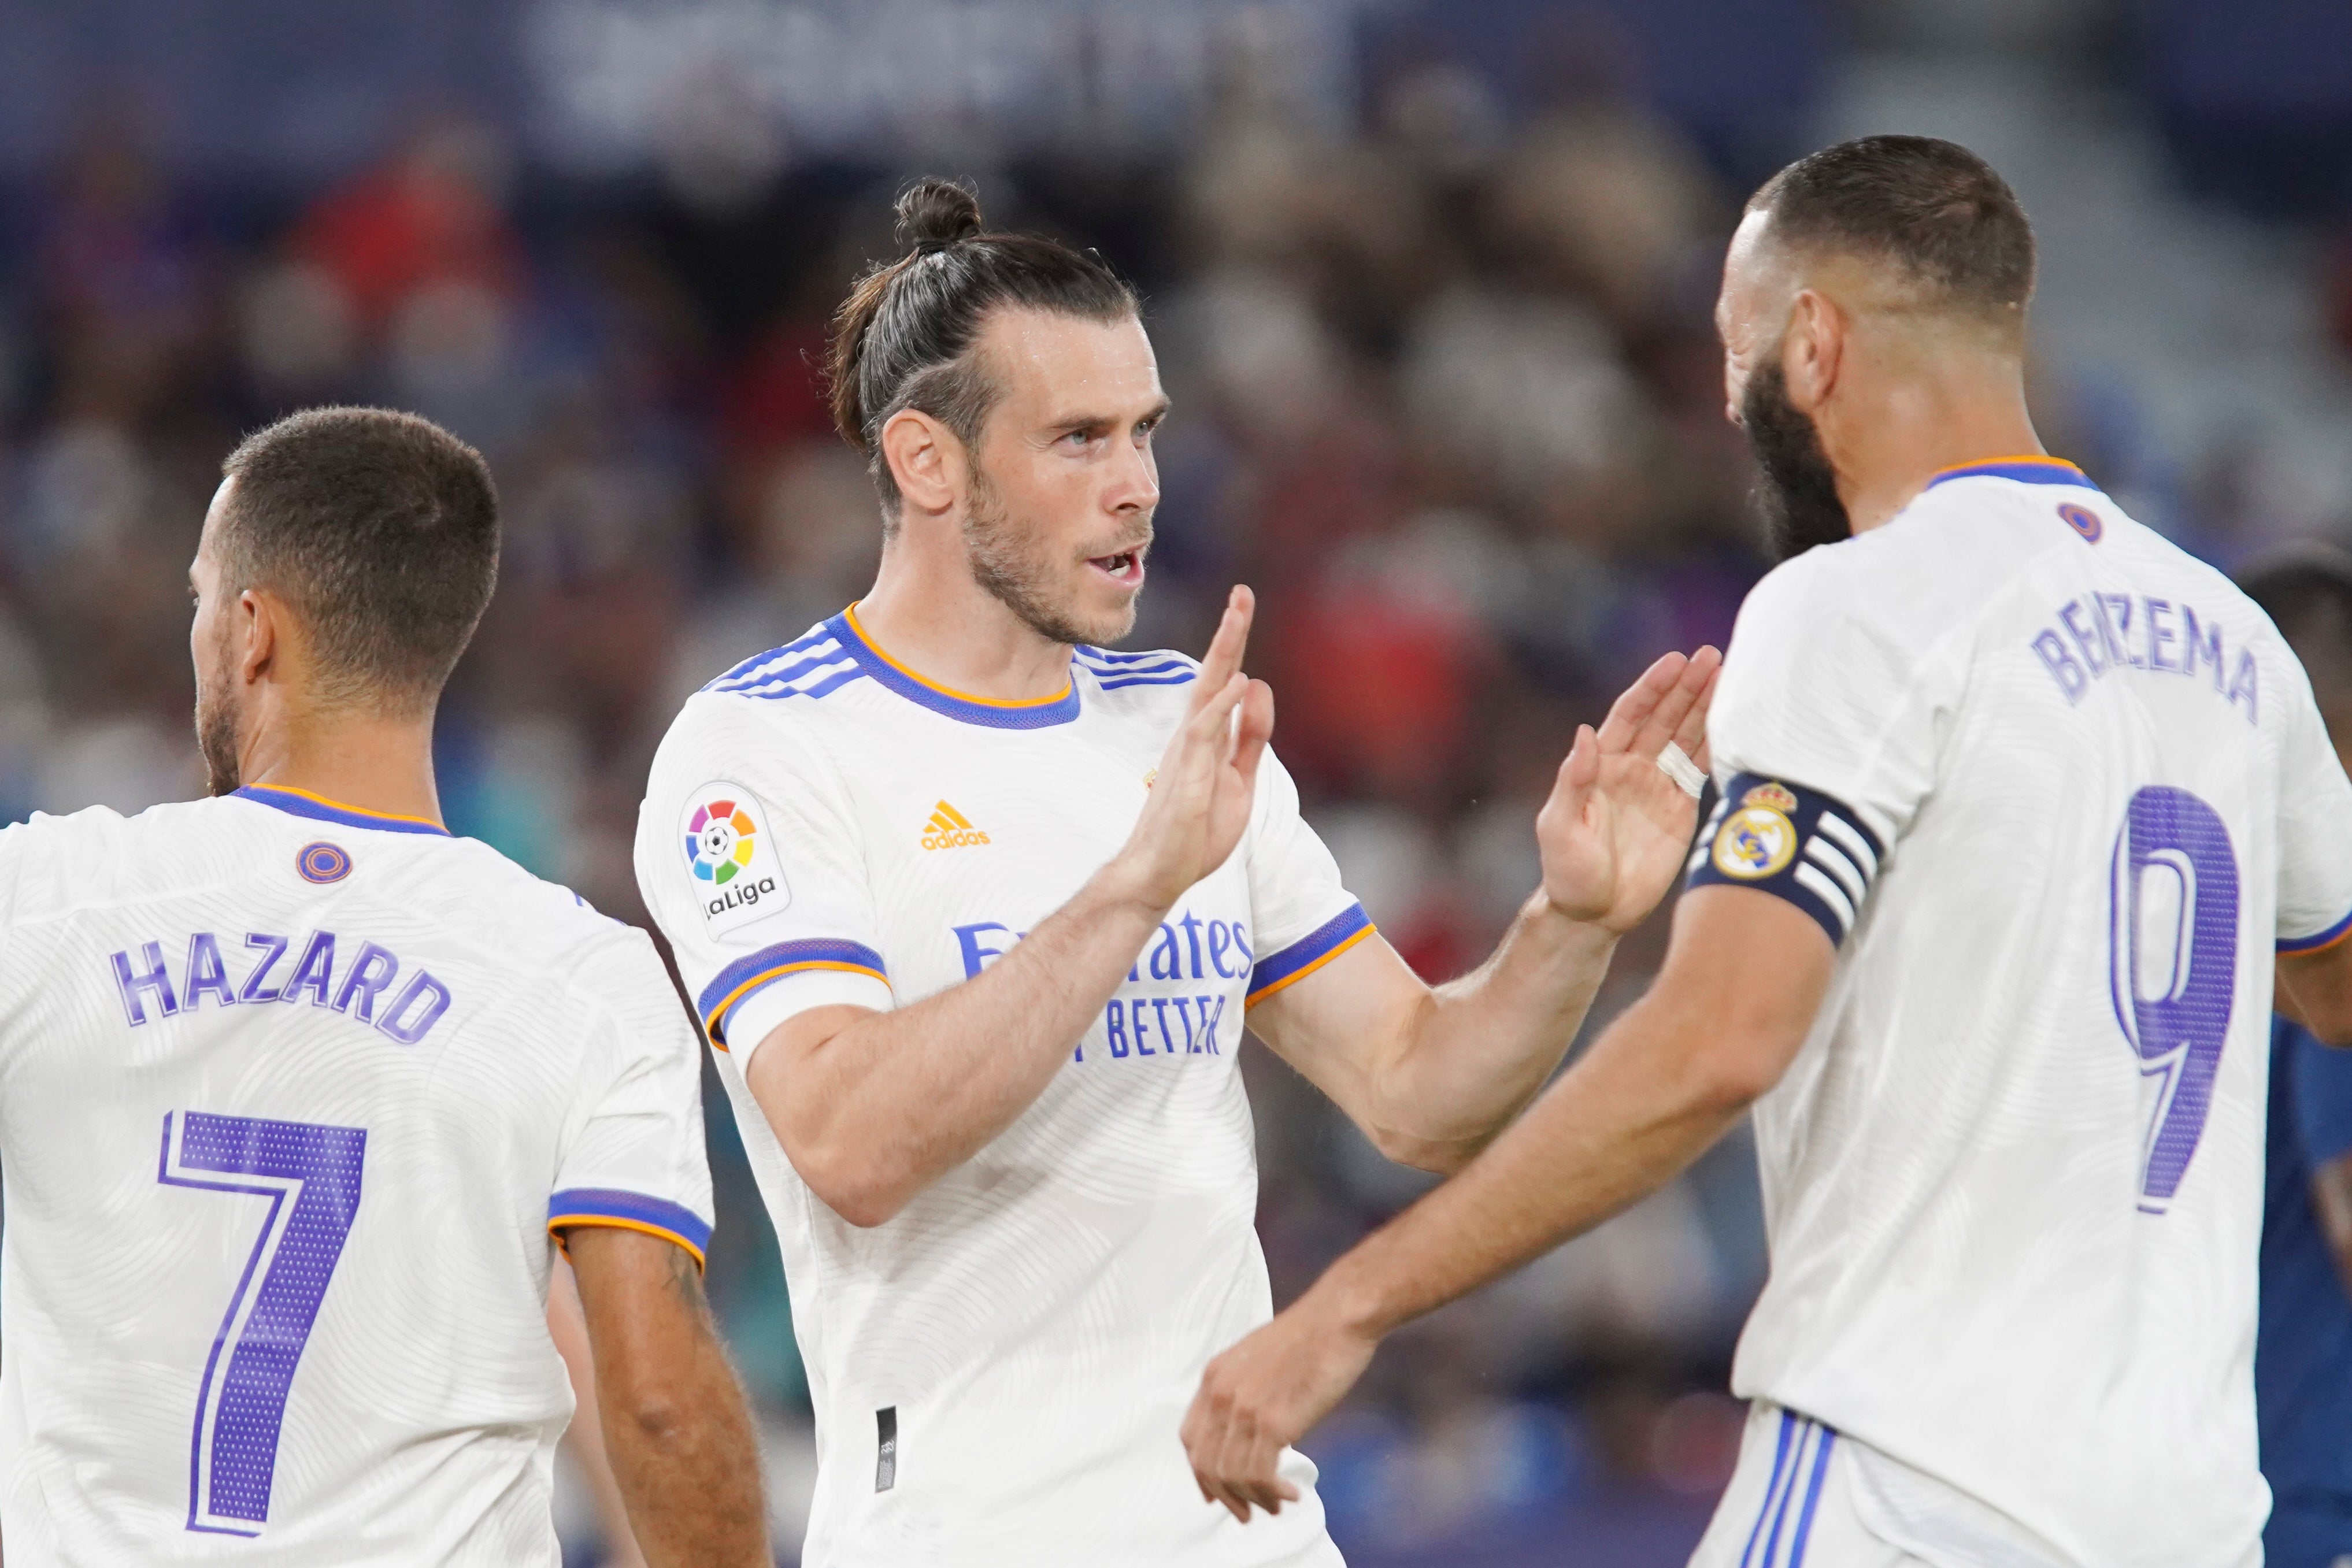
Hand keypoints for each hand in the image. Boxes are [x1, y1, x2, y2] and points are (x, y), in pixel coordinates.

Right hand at [1110, 586, 1274, 911]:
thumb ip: (1251, 739)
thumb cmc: (1194, 831)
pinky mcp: (1185, 775)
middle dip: (1230, 632)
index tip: (1243, 605)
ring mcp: (1188, 752)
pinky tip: (1239, 681)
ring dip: (1225, 652)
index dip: (1235, 645)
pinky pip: (1204, 732)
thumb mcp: (1239, 780)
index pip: (1224, 682)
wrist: (1160, 874)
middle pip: (1214, 674)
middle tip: (1243, 592)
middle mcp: (1194, 735)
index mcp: (1206, 736)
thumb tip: (1258, 689)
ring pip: (1208, 691)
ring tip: (1239, 613)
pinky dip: (1222, 705)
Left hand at [1181, 1290, 1374, 1523]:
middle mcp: (1221, 1394)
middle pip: (1205, 1464)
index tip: (1217, 1494)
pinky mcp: (1274, 1422)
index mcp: (1214, 1376)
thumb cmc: (1309, 1336)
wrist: (1338, 1317)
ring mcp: (1245, 1409)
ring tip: (1276, 1505)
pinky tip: (1290, 1493)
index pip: (1190, 1439)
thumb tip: (1246, 1431)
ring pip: (1230, 1476)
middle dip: (1225, 1497)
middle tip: (1247, 1513)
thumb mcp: (1256, 1358)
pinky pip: (1258, 1475)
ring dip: (1253, 1500)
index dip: (1201, 1473)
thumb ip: (1242, 1390)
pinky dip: (1272, 1493)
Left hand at [1538, 646, 1721, 932]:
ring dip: (1707, 707)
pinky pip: (1703, 769)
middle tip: (1714, 656)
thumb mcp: (1560, 826)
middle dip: (1688, 686)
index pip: (1631, 714)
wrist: (1594, 913)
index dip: (1653, 686)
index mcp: (1602, 764)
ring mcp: (1659, 786)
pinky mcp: (1681, 809)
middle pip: (1665, 717)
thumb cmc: (1567, 871)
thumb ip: (1573, 781)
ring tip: (1730, 675)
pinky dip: (1718, 745)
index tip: (1676, 660)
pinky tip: (1736, 722)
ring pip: (1687, 737)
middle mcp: (1633, 767)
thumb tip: (1584, 733)